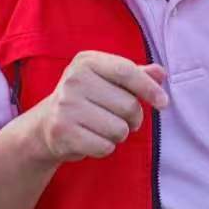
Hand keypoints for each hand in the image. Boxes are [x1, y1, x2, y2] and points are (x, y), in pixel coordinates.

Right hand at [30, 51, 169, 162]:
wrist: (45, 124)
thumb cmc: (86, 99)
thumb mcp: (108, 80)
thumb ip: (135, 75)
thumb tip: (160, 73)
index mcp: (87, 61)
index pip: (126, 71)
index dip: (149, 89)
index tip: (163, 103)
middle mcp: (74, 80)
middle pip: (129, 105)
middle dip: (133, 118)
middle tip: (119, 118)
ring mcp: (66, 106)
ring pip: (120, 129)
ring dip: (119, 134)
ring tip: (102, 128)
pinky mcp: (62, 132)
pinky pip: (105, 147)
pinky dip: (105, 147)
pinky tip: (91, 139)